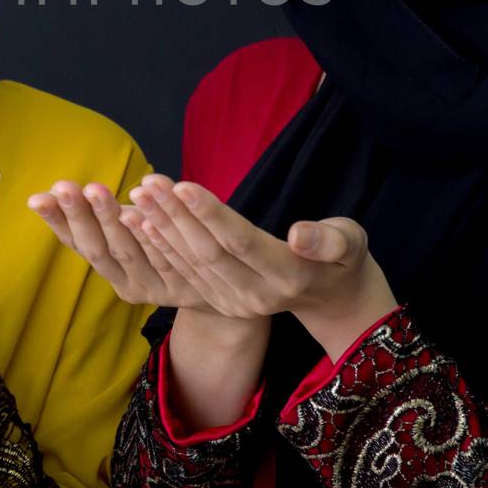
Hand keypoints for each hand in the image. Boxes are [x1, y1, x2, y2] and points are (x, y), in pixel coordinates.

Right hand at [28, 180, 208, 308]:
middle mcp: (126, 283)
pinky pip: (164, 258)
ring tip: (95, 190)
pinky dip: (149, 237)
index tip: (39, 197)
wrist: (221, 289)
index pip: (78, 243)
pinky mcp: (182, 287)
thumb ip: (105, 217)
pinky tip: (138, 215)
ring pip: (127, 252)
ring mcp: (153, 288)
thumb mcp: (134, 233)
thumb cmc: (167, 248)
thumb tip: (59, 190)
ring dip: (109, 219)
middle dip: (80, 216)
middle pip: (98, 249)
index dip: (58, 222)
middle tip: (64, 187)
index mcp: (111, 268)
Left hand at [130, 174, 397, 358]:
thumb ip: (328, 239)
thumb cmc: (342, 257)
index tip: (181, 185)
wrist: (332, 300)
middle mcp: (257, 296)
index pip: (241, 242)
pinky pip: (186, 274)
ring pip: (191, 263)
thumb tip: (298, 234)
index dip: (210, 214)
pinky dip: (162, 248)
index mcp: (289, 276)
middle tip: (148, 183)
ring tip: (138, 196)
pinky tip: (141, 223)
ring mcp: (236, 304)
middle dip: (174, 216)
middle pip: (208, 252)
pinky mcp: (222, 304)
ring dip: (161, 228)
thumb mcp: (350, 243)